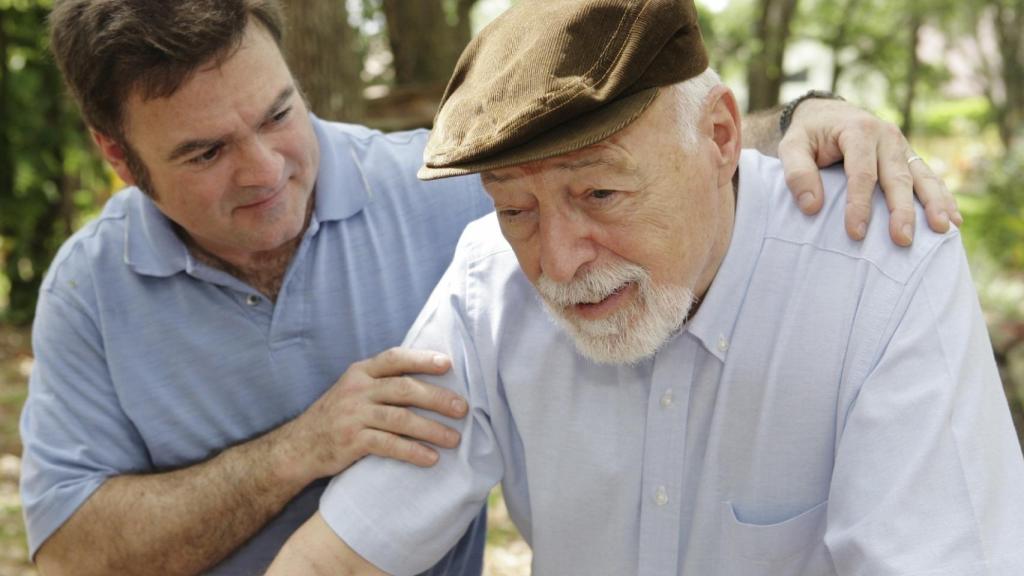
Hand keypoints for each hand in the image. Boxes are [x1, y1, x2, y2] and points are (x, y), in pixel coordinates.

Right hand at [280, 347, 467, 480]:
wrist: (299, 446)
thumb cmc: (338, 415)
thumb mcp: (354, 389)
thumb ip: (383, 382)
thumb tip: (430, 379)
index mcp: (361, 372)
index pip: (395, 358)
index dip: (422, 359)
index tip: (448, 364)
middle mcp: (358, 390)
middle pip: (404, 389)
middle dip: (437, 398)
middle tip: (462, 409)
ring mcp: (354, 415)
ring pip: (401, 418)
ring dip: (431, 429)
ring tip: (454, 439)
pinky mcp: (352, 441)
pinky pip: (389, 444)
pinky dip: (412, 451)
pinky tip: (430, 458)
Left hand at [778, 98, 961, 245]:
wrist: (827, 114)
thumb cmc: (808, 135)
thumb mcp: (791, 146)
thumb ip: (796, 173)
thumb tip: (812, 207)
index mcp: (859, 131)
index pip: (862, 173)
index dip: (859, 204)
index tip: (856, 233)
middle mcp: (887, 137)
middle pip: (897, 177)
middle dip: (902, 210)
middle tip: (902, 240)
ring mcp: (902, 147)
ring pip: (922, 176)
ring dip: (934, 203)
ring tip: (943, 228)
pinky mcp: (908, 157)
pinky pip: (929, 178)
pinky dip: (942, 197)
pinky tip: (953, 219)